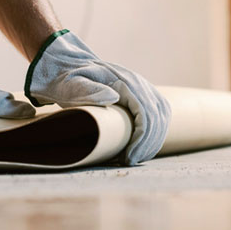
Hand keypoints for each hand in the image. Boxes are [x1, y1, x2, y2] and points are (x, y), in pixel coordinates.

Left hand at [24, 30, 170, 164]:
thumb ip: (88, 90)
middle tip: (130, 162)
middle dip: (147, 144)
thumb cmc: (69, 81)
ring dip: (152, 141)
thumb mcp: (72, 85)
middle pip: (157, 117)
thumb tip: (113, 97)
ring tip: (135, 158)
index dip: (141, 139)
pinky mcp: (142, 95)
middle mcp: (138, 83)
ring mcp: (142, 88)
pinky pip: (158, 115)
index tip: (129, 157)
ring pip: (161, 117)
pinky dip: (153, 134)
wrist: (69, 67)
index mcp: (125, 82)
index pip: (145, 113)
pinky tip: (142, 148)